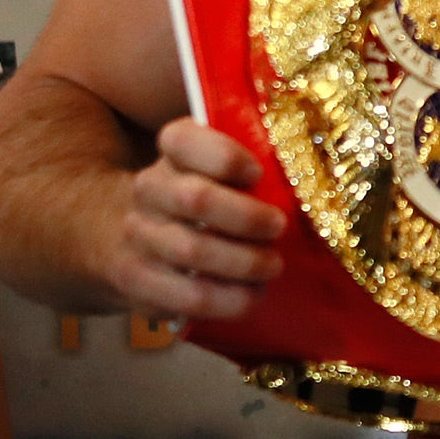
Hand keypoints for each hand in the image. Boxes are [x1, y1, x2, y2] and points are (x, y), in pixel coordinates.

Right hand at [101, 118, 284, 322]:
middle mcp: (148, 187)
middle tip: (278, 227)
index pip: (183, 139)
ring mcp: (137, 235)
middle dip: (246, 217)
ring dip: (243, 263)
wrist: (131, 235)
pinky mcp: (136, 280)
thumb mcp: (220, 165)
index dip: (225, 156)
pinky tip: (252, 296)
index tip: (258, 173)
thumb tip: (308, 174)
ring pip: (192, 251)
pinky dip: (227, 299)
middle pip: (196, 198)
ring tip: (273, 265)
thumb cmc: (207, 191)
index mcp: (173, 149)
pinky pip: (185, 295)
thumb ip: (255, 158)